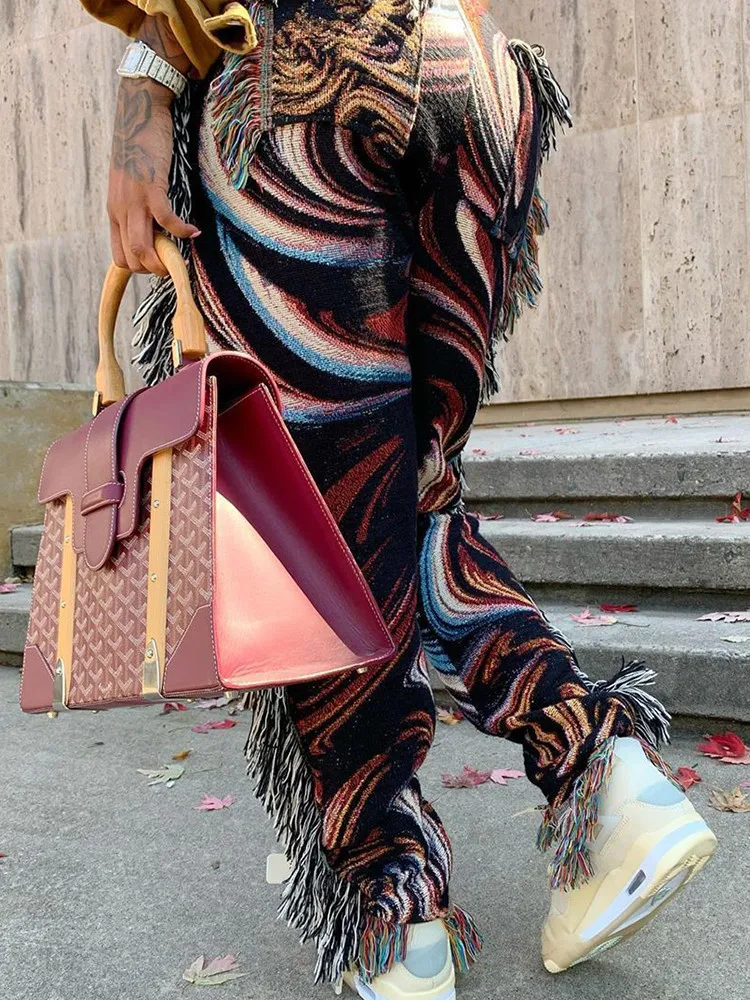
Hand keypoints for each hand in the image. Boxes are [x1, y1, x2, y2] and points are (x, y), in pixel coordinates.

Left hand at [108, 78, 199, 275]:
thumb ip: (136, 207)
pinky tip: (195, 232)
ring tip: (180, 259)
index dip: (140, 268)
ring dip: (164, 261)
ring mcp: (134, 200)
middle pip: (131, 259)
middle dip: (153, 270)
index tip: (160, 263)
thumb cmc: (138, 147)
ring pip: (142, 248)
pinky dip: (182, 231)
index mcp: (114, 212)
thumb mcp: (129, 184)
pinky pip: (166, 220)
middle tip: (174, 264)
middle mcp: (120, 210)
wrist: (137, 112)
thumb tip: (153, 228)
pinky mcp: (151, 187)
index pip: (120, 258)